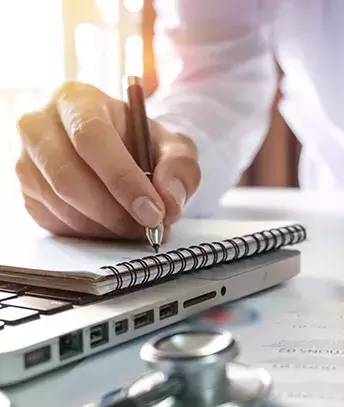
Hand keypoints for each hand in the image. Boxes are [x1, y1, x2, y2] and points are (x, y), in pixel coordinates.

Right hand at [15, 81, 200, 238]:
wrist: (122, 154)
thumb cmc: (144, 144)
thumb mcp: (173, 147)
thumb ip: (180, 168)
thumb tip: (169, 200)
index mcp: (78, 100)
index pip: (92, 138)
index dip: (123, 180)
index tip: (153, 212)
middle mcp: (41, 126)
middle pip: (69, 178)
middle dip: (115, 212)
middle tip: (148, 228)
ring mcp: (28, 161)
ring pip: (62, 205)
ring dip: (106, 227)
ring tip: (136, 227)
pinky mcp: (28, 193)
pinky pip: (56, 222)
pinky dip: (91, 233)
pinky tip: (114, 226)